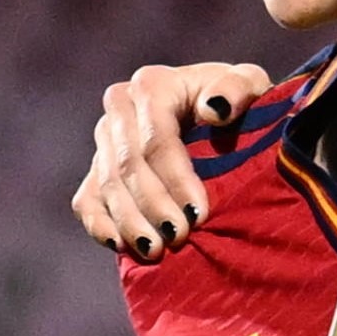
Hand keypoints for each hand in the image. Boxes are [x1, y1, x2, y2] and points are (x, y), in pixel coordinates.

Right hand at [72, 62, 276, 260]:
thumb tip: (214, 109)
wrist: (216, 119)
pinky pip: (87, 200)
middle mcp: (119, 107)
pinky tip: (121, 247)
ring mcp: (104, 139)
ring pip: (107, 185)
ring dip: (130, 221)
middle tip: (179, 237)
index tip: (199, 213)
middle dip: (153, 204)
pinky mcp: (96, 169)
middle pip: (128, 164)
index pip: (157, 138)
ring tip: (156, 250)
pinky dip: (99, 225)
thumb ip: (238, 88)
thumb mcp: (249, 85)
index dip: (176, 178)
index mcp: (152, 85)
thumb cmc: (238, 104)